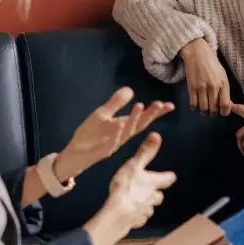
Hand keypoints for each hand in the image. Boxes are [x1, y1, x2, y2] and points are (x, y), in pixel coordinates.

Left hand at [57, 87, 173, 180]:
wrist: (73, 154)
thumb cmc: (89, 135)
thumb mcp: (102, 115)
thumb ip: (116, 103)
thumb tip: (131, 89)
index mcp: (123, 127)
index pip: (143, 119)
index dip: (156, 113)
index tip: (170, 105)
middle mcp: (121, 136)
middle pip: (138, 125)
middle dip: (149, 115)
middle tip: (160, 104)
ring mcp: (111, 144)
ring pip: (125, 132)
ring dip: (133, 119)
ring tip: (140, 106)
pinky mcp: (100, 151)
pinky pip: (109, 143)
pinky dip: (115, 135)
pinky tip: (119, 124)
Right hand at [105, 133, 176, 229]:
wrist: (118, 214)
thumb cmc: (126, 187)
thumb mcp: (134, 165)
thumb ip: (145, 152)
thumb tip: (157, 135)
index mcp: (153, 183)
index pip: (167, 179)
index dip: (168, 177)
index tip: (170, 176)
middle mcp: (152, 198)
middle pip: (159, 196)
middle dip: (155, 193)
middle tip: (150, 190)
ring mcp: (145, 212)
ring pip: (149, 208)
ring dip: (146, 205)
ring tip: (137, 202)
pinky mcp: (136, 222)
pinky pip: (139, 219)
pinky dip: (137, 216)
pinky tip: (130, 214)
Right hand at [179, 38, 231, 115]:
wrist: (197, 53)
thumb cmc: (212, 64)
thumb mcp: (222, 75)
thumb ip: (224, 90)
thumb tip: (227, 105)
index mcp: (223, 83)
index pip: (226, 104)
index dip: (225, 112)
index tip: (222, 113)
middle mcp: (213, 87)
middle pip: (214, 108)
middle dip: (213, 114)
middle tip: (212, 113)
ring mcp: (201, 88)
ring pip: (203, 108)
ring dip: (204, 112)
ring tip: (204, 111)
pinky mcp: (191, 87)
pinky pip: (193, 104)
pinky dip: (195, 108)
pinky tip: (196, 105)